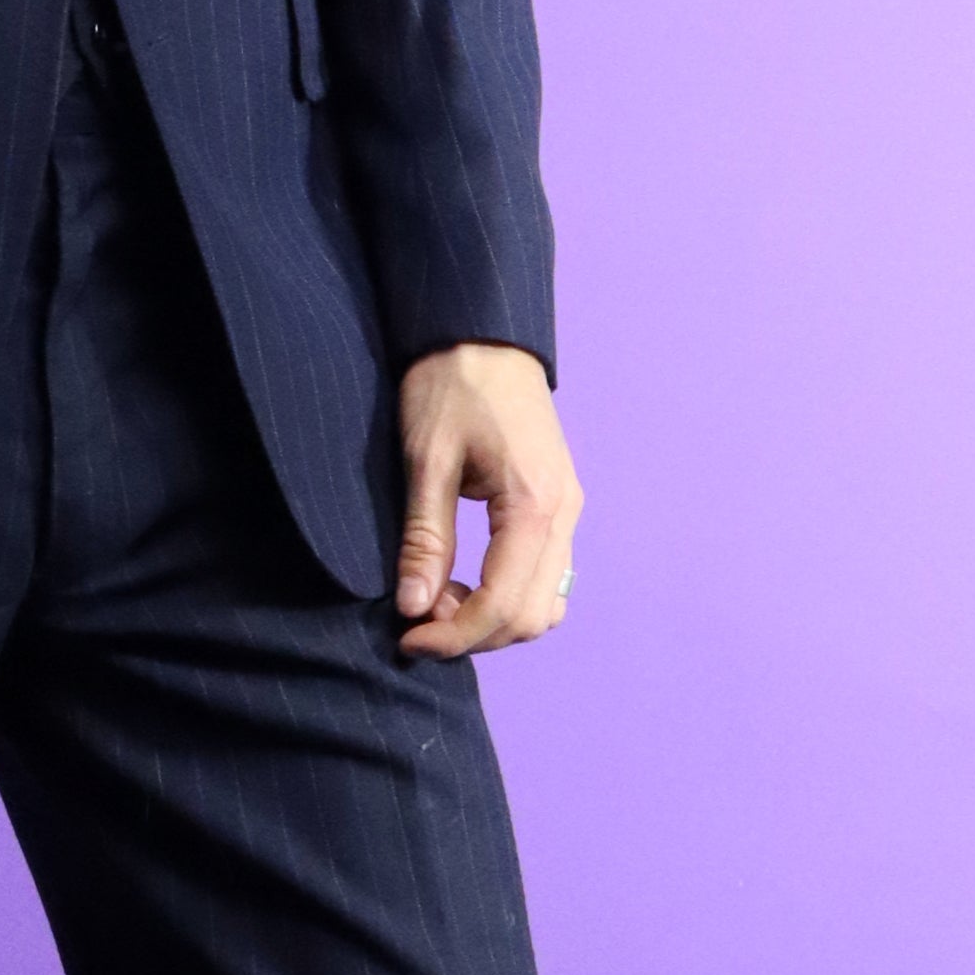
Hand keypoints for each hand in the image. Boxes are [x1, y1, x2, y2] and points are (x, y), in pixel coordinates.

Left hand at [392, 344, 579, 661]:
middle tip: (417, 619)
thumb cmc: (451, 384)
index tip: (407, 640)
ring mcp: (567, 512)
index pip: (504, 605)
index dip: (454, 636)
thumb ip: (425, 538)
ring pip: (545, 604)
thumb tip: (414, 607)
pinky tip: (463, 580)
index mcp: (535, 506)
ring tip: (438, 598)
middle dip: (474, 634)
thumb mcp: (426, 460)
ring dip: (493, 620)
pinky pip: (546, 578)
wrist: (483, 334)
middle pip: (532, 617)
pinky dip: (508, 598)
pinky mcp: (558, 507)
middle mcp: (564, 516)